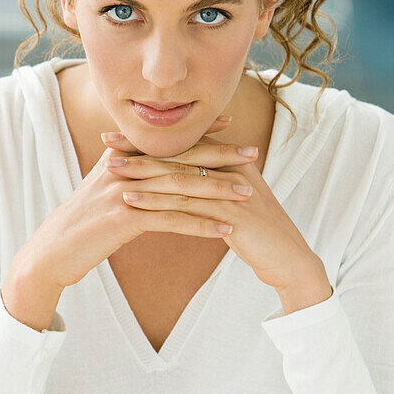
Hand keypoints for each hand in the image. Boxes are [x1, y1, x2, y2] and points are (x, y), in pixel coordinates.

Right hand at [6, 113, 255, 294]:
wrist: (51, 251)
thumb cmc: (82, 224)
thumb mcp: (104, 190)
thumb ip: (128, 172)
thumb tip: (153, 164)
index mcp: (121, 156)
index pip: (168, 139)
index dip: (201, 131)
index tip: (232, 125)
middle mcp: (123, 167)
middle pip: (180, 158)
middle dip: (220, 155)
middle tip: (253, 151)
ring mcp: (122, 192)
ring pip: (180, 188)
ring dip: (218, 191)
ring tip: (249, 194)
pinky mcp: (123, 220)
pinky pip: (170, 220)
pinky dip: (200, 224)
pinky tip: (224, 230)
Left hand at [104, 127, 332, 304]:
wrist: (287, 257)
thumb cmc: (257, 230)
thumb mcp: (232, 199)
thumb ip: (210, 182)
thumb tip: (179, 175)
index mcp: (231, 160)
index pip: (183, 143)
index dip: (150, 140)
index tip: (117, 136)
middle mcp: (232, 168)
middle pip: (178, 154)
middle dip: (140, 149)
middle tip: (105, 145)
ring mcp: (232, 189)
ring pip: (179, 177)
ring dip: (142, 174)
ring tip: (111, 173)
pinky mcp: (231, 212)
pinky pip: (187, 205)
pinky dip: (156, 202)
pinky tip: (132, 203)